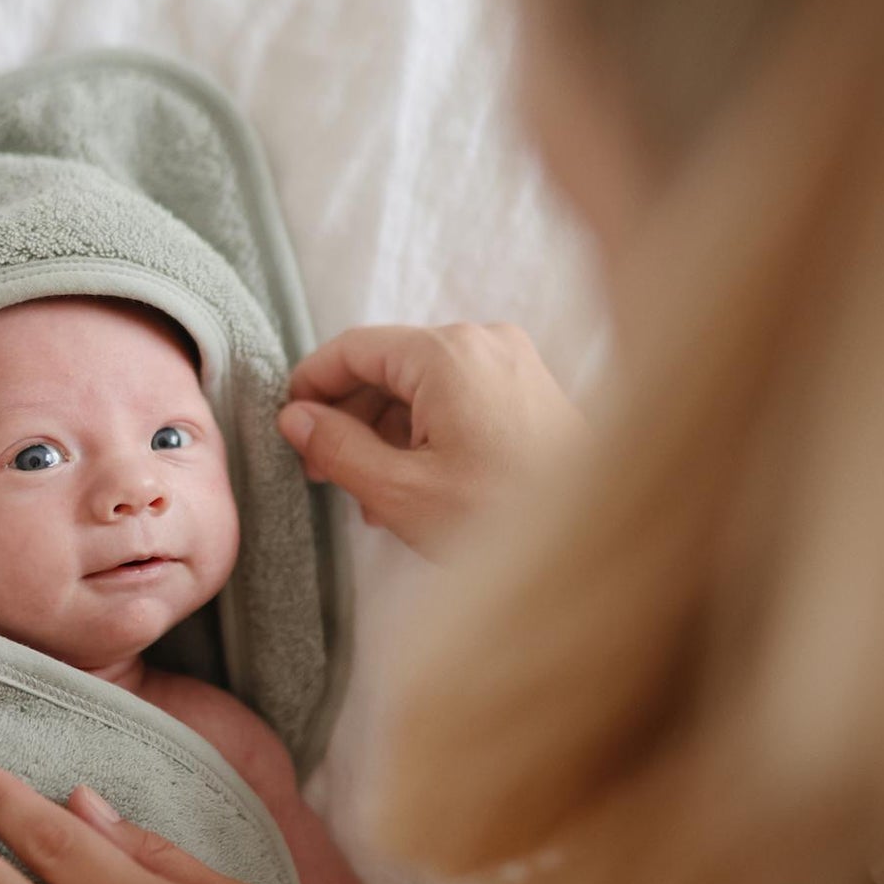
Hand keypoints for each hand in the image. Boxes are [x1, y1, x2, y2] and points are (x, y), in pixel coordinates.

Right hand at [277, 323, 582, 557]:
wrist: (596, 542)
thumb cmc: (503, 519)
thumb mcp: (401, 492)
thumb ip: (338, 448)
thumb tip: (295, 418)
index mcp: (446, 353)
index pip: (353, 348)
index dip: (311, 384)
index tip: (286, 424)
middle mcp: (482, 342)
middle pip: (390, 365)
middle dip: (351, 417)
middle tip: (321, 471)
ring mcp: (513, 363)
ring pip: (424, 385)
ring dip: (388, 431)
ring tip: (369, 495)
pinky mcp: (531, 390)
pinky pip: (460, 398)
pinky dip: (428, 431)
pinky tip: (415, 484)